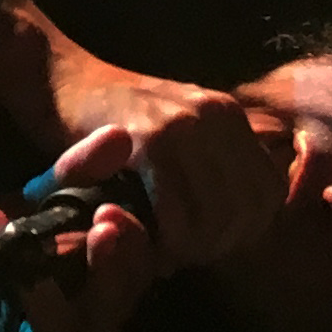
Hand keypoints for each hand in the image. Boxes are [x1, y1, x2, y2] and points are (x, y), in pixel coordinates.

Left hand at [0, 125, 163, 331]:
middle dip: (114, 268)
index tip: (110, 210)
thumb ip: (76, 171)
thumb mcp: (38, 199)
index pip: (139, 258)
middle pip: (122, 298)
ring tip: (28, 267)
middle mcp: (102, 312)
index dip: (132, 239)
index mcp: (110, 269)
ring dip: (58, 300)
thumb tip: (119, 136)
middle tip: (101, 230)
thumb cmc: (8, 241)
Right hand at [37, 49, 278, 269]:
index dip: (246, 230)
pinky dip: (164, 234)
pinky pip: (176, 204)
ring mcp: (186, 122)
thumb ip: (207, 169)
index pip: (272, 193)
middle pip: (249, 208)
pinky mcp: (150, 135)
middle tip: (182, 254)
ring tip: (163, 251)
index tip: (209, 243)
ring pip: (217, 212)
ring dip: (191, 244)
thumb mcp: (173, 136)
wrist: (60, 77)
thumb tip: (237, 231)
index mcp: (231, 117)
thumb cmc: (110, 120)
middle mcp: (218, 115)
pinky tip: (144, 237)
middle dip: (218, 244)